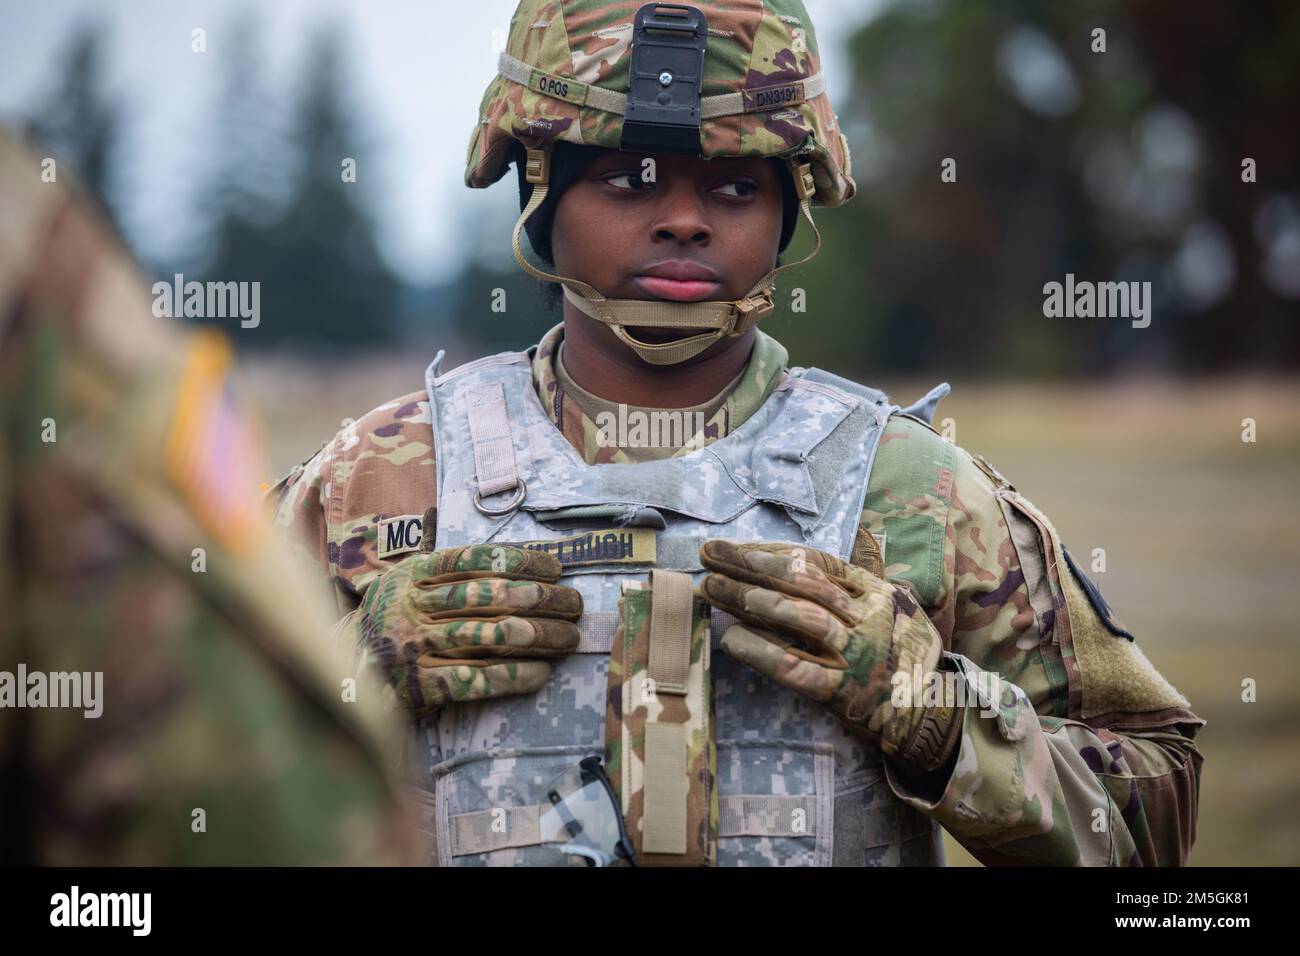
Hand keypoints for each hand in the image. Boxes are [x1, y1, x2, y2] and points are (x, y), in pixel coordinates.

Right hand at [357, 544, 581, 715]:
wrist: (343, 675)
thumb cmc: (393, 622)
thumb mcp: (408, 583)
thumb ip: (446, 565)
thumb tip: (499, 548)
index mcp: (413, 574)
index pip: (476, 559)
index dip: (521, 561)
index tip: (557, 569)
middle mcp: (412, 606)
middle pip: (490, 596)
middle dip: (541, 599)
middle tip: (575, 605)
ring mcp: (413, 646)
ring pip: (488, 636)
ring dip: (538, 637)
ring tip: (569, 638)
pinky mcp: (418, 686)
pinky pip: (474, 679)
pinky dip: (512, 677)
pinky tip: (541, 673)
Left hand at [698, 540, 959, 773]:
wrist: (930, 713)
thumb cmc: (901, 653)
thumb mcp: (894, 606)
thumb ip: (863, 577)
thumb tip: (838, 542)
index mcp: (874, 592)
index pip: (816, 562)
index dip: (771, 552)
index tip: (734, 547)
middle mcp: (866, 618)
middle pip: (802, 582)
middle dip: (751, 565)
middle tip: (708, 554)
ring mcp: (855, 655)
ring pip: (801, 618)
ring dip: (752, 600)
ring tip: (712, 588)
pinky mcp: (842, 693)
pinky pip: (797, 668)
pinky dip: (763, 652)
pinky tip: (732, 639)